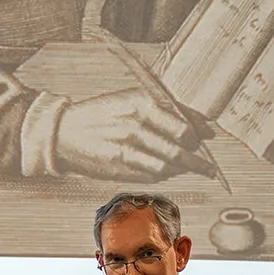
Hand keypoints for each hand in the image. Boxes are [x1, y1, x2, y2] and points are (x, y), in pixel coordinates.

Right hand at [51, 86, 211, 180]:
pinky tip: (166, 170)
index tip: (206, 140)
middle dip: (197, 162)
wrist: (64, 132)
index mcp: (141, 104)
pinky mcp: (119, 169)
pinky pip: (151, 176)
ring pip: (166, 166)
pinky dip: (164, 174)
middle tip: (209, 169)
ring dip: (180, 169)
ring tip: (187, 168)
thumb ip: (171, 110)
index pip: (182, 127)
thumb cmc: (104, 113)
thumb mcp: (134, 98)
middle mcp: (134, 127)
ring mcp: (126, 150)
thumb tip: (205, 127)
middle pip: (177, 151)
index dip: (198, 137)